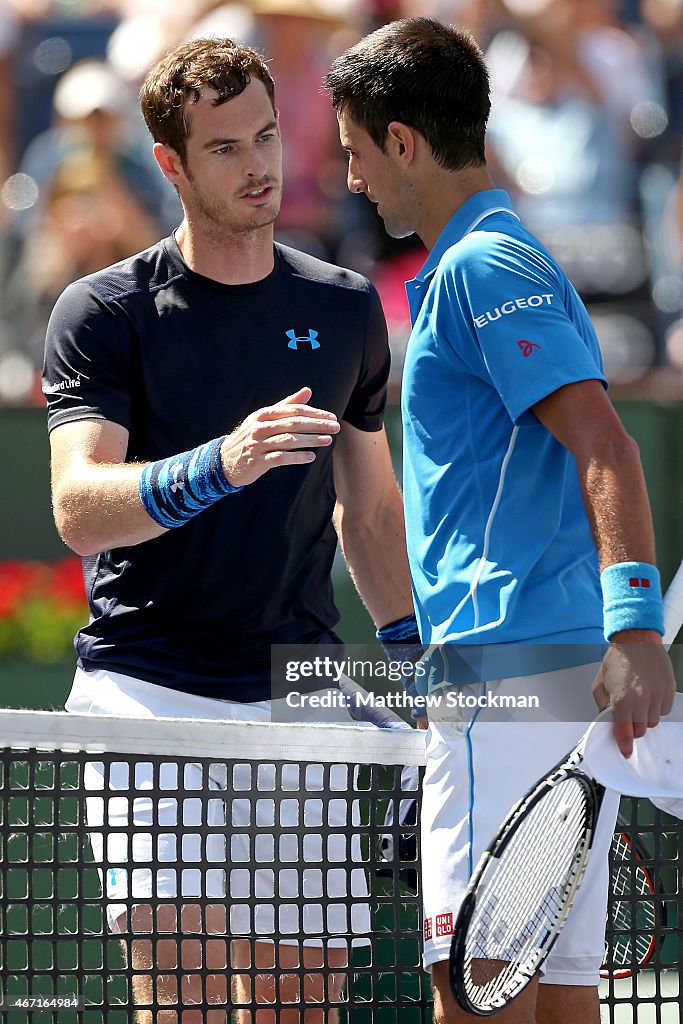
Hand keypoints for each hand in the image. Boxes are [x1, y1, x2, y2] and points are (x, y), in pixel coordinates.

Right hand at [220, 387, 339, 486]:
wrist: (225, 460)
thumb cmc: (251, 437)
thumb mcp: (265, 418)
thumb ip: (287, 405)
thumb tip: (308, 391)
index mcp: (263, 414)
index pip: (293, 410)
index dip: (314, 413)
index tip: (331, 417)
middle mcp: (260, 427)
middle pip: (293, 424)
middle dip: (317, 425)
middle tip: (335, 427)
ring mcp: (258, 445)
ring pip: (288, 441)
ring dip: (310, 440)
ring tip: (328, 440)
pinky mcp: (257, 462)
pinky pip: (280, 458)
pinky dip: (296, 457)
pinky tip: (311, 457)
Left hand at [592, 631, 675, 756]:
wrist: (636, 640)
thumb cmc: (618, 658)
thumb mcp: (600, 683)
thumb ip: (601, 705)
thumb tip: (607, 720)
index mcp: (621, 699)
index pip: (624, 732)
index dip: (624, 745)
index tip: (625, 751)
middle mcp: (641, 699)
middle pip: (640, 730)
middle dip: (633, 727)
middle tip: (628, 717)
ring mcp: (657, 695)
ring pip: (653, 721)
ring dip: (644, 716)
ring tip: (638, 700)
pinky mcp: (668, 689)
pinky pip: (664, 710)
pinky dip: (656, 707)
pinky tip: (648, 694)